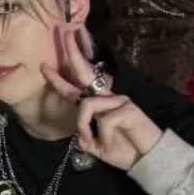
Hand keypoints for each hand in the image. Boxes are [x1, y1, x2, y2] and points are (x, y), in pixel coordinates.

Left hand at [41, 24, 161, 169]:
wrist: (150, 160)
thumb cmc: (126, 151)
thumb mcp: (98, 145)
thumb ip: (85, 137)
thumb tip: (77, 135)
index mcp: (99, 106)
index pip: (76, 89)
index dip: (59, 80)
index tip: (43, 67)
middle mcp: (107, 98)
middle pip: (85, 72)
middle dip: (73, 54)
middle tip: (64, 34)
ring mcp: (118, 100)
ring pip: (86, 104)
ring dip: (84, 127)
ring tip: (93, 143)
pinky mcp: (127, 107)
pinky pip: (103, 120)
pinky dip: (102, 136)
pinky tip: (110, 143)